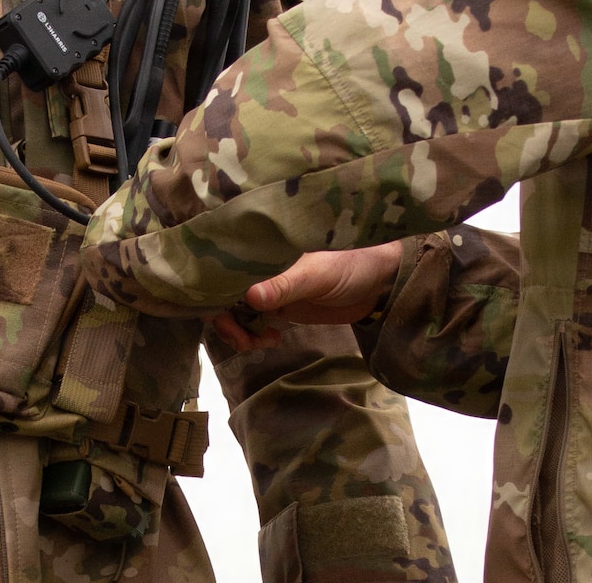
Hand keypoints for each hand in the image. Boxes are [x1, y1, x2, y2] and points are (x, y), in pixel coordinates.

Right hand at [209, 244, 403, 350]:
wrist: (378, 284)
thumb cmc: (349, 265)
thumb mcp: (316, 275)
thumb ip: (284, 286)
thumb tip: (250, 297)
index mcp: (263, 249)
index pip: (223, 266)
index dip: (213, 289)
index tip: (218, 313)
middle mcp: (260, 267)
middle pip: (224, 293)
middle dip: (225, 319)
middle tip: (243, 339)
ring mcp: (269, 288)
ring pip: (236, 311)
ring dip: (239, 331)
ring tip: (258, 342)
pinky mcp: (280, 307)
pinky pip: (254, 322)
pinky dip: (254, 335)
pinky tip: (270, 340)